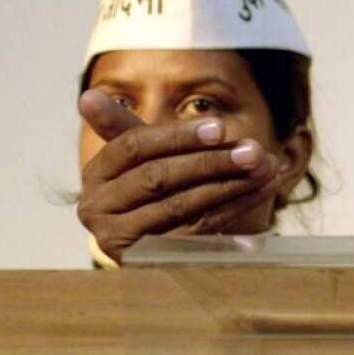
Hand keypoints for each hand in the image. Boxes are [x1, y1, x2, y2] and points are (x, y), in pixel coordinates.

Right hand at [77, 89, 284, 263]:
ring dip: (230, 184)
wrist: (150, 244)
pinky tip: (261, 190)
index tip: (221, 128)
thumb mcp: (139, 157)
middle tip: (255, 150)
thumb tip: (87, 96)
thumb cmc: (148, 186)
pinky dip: (234, 207)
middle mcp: (99, 207)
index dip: (178, 136)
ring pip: (181, 205)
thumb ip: (123, 127)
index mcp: (96, 173)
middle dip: (212, 161)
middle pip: (159, 177)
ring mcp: (121, 237)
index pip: (134, 146)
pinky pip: (199, 229)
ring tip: (266, 167)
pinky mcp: (150, 259)